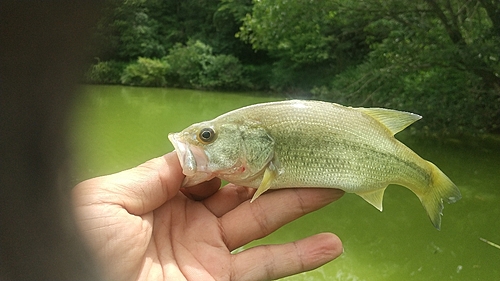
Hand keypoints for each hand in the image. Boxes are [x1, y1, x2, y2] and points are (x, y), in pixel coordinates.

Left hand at [72, 152, 343, 280]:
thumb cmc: (84, 246)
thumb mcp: (107, 199)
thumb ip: (155, 173)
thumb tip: (196, 151)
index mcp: (163, 194)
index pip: (212, 167)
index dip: (240, 152)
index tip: (270, 135)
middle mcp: (191, 219)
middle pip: (243, 190)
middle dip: (277, 172)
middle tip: (312, 154)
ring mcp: (209, 252)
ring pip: (263, 223)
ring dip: (299, 206)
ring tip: (333, 187)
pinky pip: (265, 268)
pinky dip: (300, 258)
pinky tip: (331, 243)